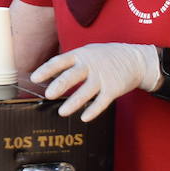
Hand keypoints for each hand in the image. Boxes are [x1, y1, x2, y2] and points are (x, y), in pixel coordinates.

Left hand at [30, 43, 160, 121]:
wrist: (134, 59)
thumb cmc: (104, 57)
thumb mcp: (87, 52)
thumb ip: (70, 62)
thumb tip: (49, 75)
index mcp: (80, 55)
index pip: (60, 61)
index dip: (46, 70)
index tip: (34, 78)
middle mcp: (90, 65)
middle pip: (72, 76)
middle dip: (60, 85)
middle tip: (48, 95)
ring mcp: (102, 77)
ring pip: (86, 92)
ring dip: (73, 103)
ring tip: (62, 112)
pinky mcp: (114, 89)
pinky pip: (102, 102)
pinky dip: (93, 110)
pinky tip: (84, 118)